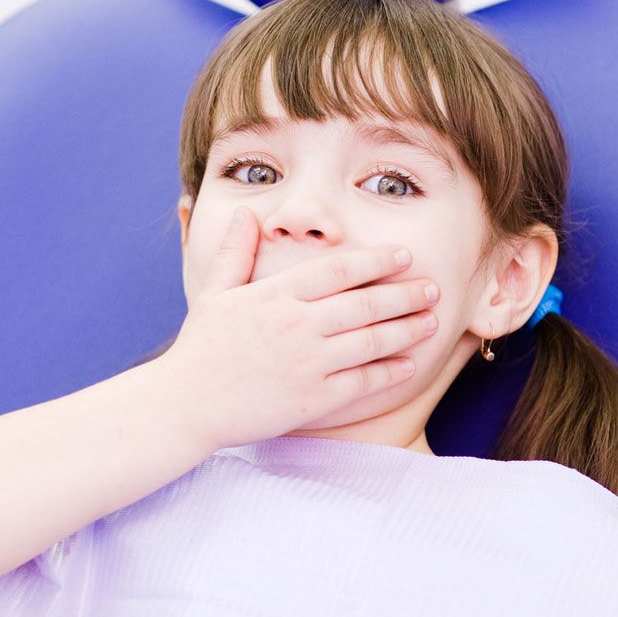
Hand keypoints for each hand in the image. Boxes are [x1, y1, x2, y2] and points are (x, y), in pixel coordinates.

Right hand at [159, 205, 439, 449]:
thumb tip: (248, 213)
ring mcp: (306, 362)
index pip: (339, 269)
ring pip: (371, 340)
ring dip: (406, 328)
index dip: (376, 260)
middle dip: (405, 293)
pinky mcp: (311, 398)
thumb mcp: (214, 292)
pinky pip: (361, 382)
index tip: (403, 256)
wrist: (184, 404)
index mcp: (276, 294)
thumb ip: (236, 252)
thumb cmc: (200, 348)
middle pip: (365, 302)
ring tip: (431, 320)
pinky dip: (389, 371)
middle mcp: (296, 324)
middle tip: (433, 287)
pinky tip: (409, 363)